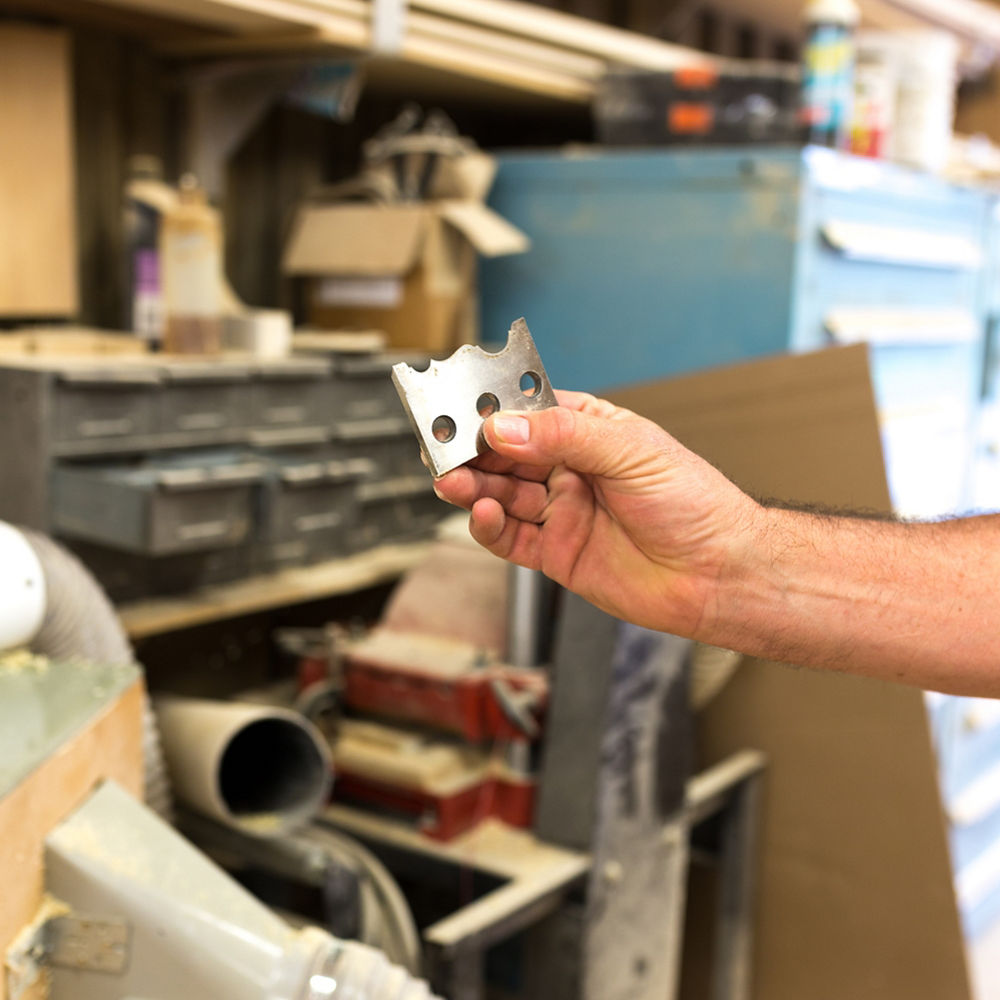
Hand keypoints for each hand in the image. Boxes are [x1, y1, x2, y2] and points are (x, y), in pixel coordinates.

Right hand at [433, 390, 762, 638]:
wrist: (718, 574)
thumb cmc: (695, 504)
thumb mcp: (630, 451)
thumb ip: (563, 436)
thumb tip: (506, 428)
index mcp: (592, 432)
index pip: (530, 412)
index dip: (494, 411)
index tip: (462, 408)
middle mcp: (572, 470)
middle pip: (507, 454)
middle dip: (472, 450)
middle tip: (441, 447)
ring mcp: (564, 512)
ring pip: (502, 494)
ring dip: (473, 486)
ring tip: (451, 481)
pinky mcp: (558, 553)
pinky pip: (511, 538)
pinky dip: (490, 526)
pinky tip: (483, 513)